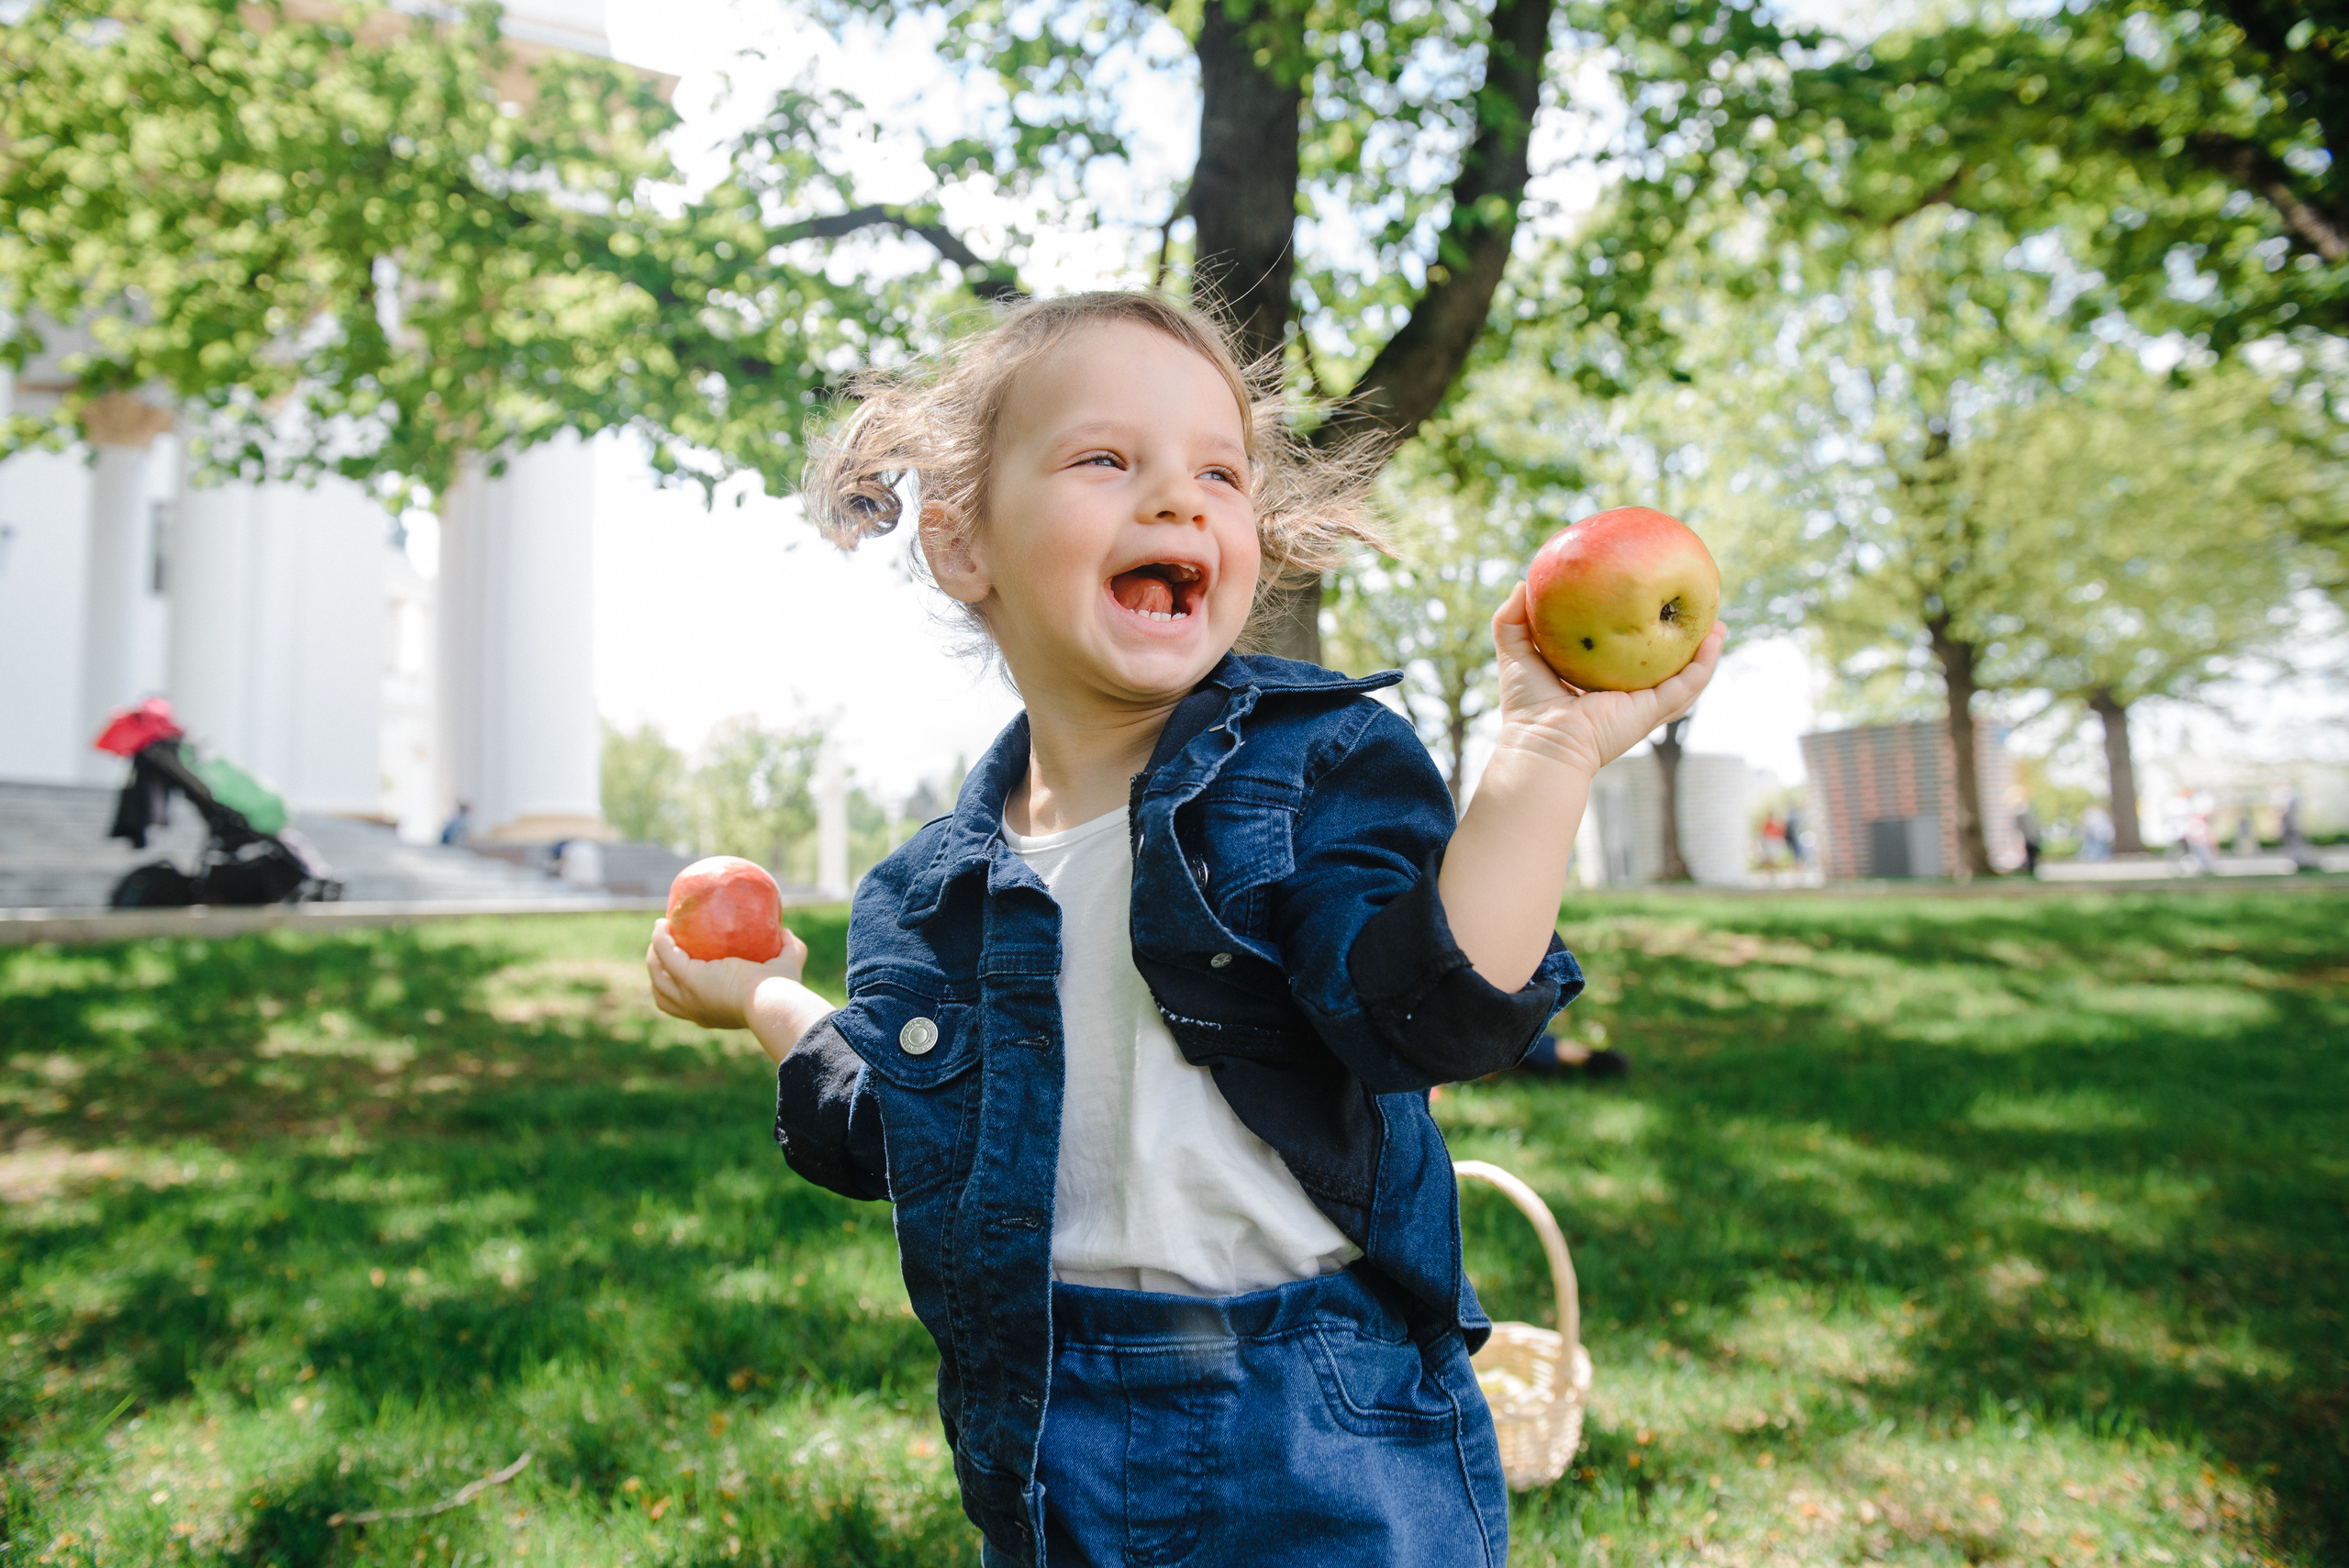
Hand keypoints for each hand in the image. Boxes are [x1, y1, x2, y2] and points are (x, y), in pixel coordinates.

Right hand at [646, 918, 809, 1030]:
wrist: (774, 1001)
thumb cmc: (783, 991)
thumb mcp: (786, 970)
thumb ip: (791, 949)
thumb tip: (785, 932)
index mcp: (710, 1013)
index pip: (683, 1003)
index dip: (677, 984)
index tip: (683, 960)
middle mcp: (693, 1009)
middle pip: (662, 990)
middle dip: (658, 968)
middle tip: (668, 943)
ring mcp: (688, 994)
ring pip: (657, 972)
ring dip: (654, 951)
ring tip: (662, 930)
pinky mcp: (688, 978)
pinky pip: (665, 953)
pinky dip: (660, 939)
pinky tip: (663, 924)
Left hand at [1487, 581, 1725, 775]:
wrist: (1541, 741)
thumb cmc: (1526, 706)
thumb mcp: (1515, 652)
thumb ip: (1512, 620)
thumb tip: (1523, 584)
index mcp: (1598, 683)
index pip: (1623, 654)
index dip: (1637, 630)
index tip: (1646, 600)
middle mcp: (1624, 694)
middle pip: (1660, 663)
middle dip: (1680, 640)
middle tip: (1692, 608)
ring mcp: (1642, 704)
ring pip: (1684, 676)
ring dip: (1705, 651)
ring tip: (1719, 622)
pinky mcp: (1653, 711)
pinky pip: (1688, 685)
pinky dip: (1706, 664)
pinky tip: (1716, 639)